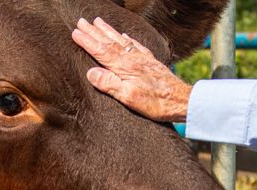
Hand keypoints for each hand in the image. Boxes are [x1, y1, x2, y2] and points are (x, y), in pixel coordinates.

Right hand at [71, 18, 192, 122]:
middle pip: (109, 42)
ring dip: (108, 31)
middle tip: (81, 21)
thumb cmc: (156, 103)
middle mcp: (132, 59)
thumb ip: (109, 84)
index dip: (87, 41)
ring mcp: (142, 59)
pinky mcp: (150, 62)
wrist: (181, 100)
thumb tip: (91, 72)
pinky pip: (135, 45)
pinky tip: (123, 35)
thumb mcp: (129, 98)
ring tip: (98, 21)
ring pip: (121, 40)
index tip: (75, 32)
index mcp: (124, 67)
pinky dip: (127, 38)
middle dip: (94, 31)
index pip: (101, 51)